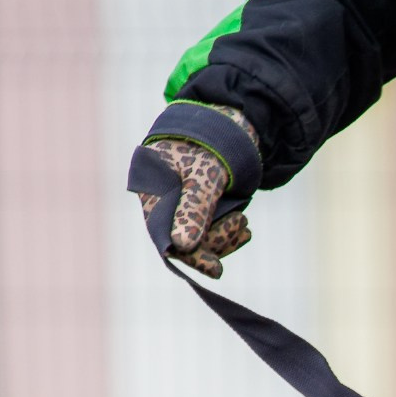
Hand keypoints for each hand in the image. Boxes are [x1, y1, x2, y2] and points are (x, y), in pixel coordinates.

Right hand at [136, 105, 256, 278]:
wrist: (226, 126)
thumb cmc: (211, 145)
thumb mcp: (206, 175)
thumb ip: (194, 207)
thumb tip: (182, 246)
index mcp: (151, 188)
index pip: (165, 235)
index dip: (190, 255)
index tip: (216, 269)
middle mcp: (160, 200)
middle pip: (184, 240)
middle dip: (215, 240)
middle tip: (242, 224)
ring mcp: (178, 205)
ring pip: (199, 239)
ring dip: (224, 237)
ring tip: (243, 224)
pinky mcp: (195, 208)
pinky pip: (208, 233)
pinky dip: (227, 235)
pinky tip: (243, 230)